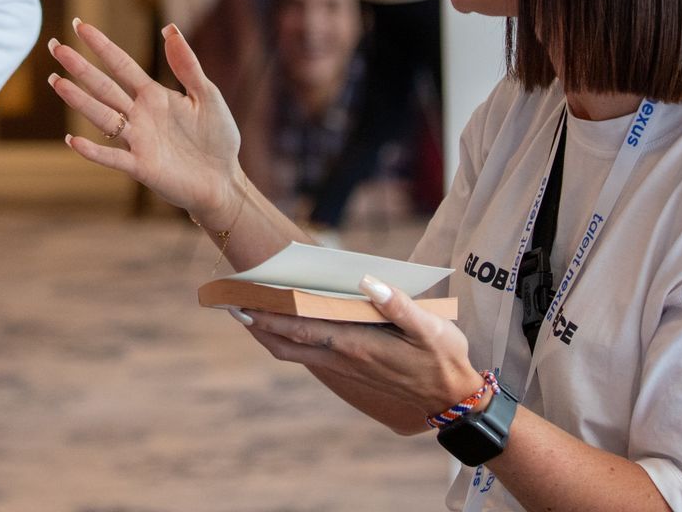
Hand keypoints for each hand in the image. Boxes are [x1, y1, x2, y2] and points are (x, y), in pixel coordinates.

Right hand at [48, 20, 243, 221]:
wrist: (224, 180)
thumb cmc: (217, 137)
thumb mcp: (206, 95)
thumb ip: (187, 64)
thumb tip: (170, 28)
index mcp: (153, 95)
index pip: (121, 64)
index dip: (101, 46)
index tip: (80, 25)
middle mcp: (139, 115)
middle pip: (103, 87)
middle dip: (80, 67)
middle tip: (55, 47)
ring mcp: (137, 140)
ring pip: (102, 117)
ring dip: (79, 100)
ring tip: (57, 82)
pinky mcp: (141, 167)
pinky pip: (113, 157)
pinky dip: (93, 151)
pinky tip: (72, 140)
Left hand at [241, 276, 483, 427]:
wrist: (452, 400)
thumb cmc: (443, 359)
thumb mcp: (430, 328)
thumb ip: (399, 305)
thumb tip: (368, 281)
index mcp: (357, 343)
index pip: (302, 326)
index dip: (269, 314)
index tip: (242, 300)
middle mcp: (344, 357)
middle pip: (287, 341)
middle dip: (257, 323)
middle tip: (229, 304)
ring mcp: (345, 367)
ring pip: (294, 351)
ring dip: (268, 333)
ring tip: (247, 313)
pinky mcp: (351, 370)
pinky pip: (309, 356)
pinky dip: (289, 341)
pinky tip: (284, 328)